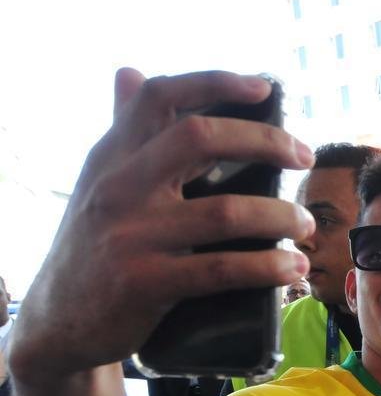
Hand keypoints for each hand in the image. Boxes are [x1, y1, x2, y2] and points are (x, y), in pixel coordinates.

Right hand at [8, 69, 314, 383]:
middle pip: (200, 138)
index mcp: (112, 156)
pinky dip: (268, 267)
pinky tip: (294, 268)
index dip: (215, 83)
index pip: (160, 97)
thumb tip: (131, 73)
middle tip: (305, 157)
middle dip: (266, 140)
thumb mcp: (98, 183)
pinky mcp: (144, 283)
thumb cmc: (93, 246)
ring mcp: (131, 235)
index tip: (262, 87)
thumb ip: (123, 133)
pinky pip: (221, 269)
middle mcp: (118, 187)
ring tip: (306, 225)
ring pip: (225, 212)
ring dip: (281, 216)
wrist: (58, 323)